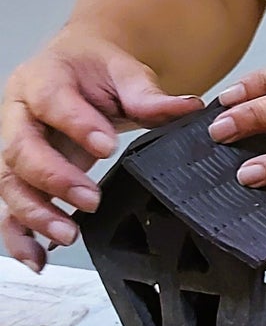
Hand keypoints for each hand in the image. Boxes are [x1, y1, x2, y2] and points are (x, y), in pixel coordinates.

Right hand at [1, 38, 200, 268]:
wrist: (77, 66)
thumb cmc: (95, 70)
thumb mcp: (124, 72)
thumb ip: (149, 95)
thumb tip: (187, 108)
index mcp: (43, 79)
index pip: (52, 102)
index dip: (76, 125)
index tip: (108, 146)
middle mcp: (18, 114)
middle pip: (20, 149)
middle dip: (54, 178)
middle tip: (91, 198)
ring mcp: (13, 147)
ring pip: (9, 183)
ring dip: (35, 212)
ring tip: (69, 234)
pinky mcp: (18, 175)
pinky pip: (7, 209)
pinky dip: (19, 237)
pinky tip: (38, 258)